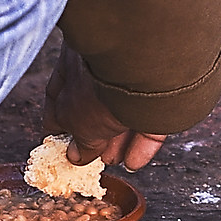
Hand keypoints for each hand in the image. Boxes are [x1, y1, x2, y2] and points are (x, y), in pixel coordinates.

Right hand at [42, 42, 168, 170]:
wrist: (142, 66)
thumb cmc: (99, 81)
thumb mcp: (75, 119)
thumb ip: (77, 140)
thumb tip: (76, 155)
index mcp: (73, 61)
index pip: (60, 93)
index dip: (60, 121)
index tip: (62, 144)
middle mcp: (101, 63)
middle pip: (94, 106)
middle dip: (93, 136)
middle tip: (92, 155)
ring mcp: (132, 75)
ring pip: (124, 113)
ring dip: (118, 141)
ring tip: (114, 159)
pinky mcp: (160, 90)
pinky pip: (149, 118)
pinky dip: (142, 142)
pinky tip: (134, 159)